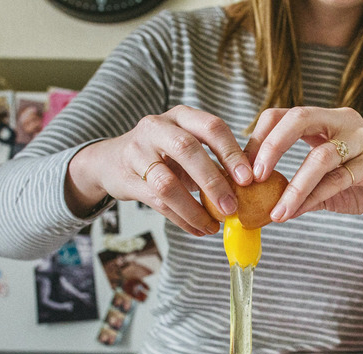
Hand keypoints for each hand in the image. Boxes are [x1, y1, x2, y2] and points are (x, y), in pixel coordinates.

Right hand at [67, 106, 253, 235]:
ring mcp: (138, 152)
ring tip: (213, 226)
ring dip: (194, 209)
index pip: (211, 127)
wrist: (111, 160)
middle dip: (213, 181)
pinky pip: (157, 202)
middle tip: (232, 207)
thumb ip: (214, 161)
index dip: (231, 152)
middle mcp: (157, 127)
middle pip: (187, 149)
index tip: (249, 179)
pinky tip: (198, 228)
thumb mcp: (187, 147)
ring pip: (166, 182)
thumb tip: (252, 188)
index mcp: (181, 116)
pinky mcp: (127, 178)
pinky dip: (181, 219)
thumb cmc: (162, 154)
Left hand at [247, 106, 362, 248]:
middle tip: (251, 176)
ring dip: (293, 186)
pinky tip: (297, 212)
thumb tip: (261, 209)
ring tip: (276, 211)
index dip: (259, 137)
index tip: (243, 167)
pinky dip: (315, 197)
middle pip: (299, 117)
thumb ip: (299, 191)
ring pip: (320, 156)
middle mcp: (342, 121)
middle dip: (271, 146)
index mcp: (325, 120)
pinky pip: (339, 179)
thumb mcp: (326, 187)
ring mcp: (361, 139)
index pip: (283, 114)